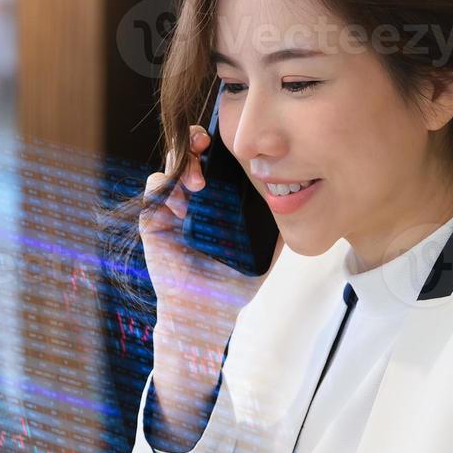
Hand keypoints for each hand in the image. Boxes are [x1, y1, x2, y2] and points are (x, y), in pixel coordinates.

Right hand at [140, 125, 277, 338]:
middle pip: (191, 152)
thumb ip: (277, 228)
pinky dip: (167, 188)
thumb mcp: (264, 251)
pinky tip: (183, 206)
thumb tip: (299, 204)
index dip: (222, 146)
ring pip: (170, 165)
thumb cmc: (232, 283)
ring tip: (200, 184)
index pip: (217, 160)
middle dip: (197, 141)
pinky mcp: (153, 221)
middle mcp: (194, 198)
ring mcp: (171, 208)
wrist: (207, 311)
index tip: (234, 145)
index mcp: (219, 200)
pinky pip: (154, 189)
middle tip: (207, 146)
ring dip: (184, 164)